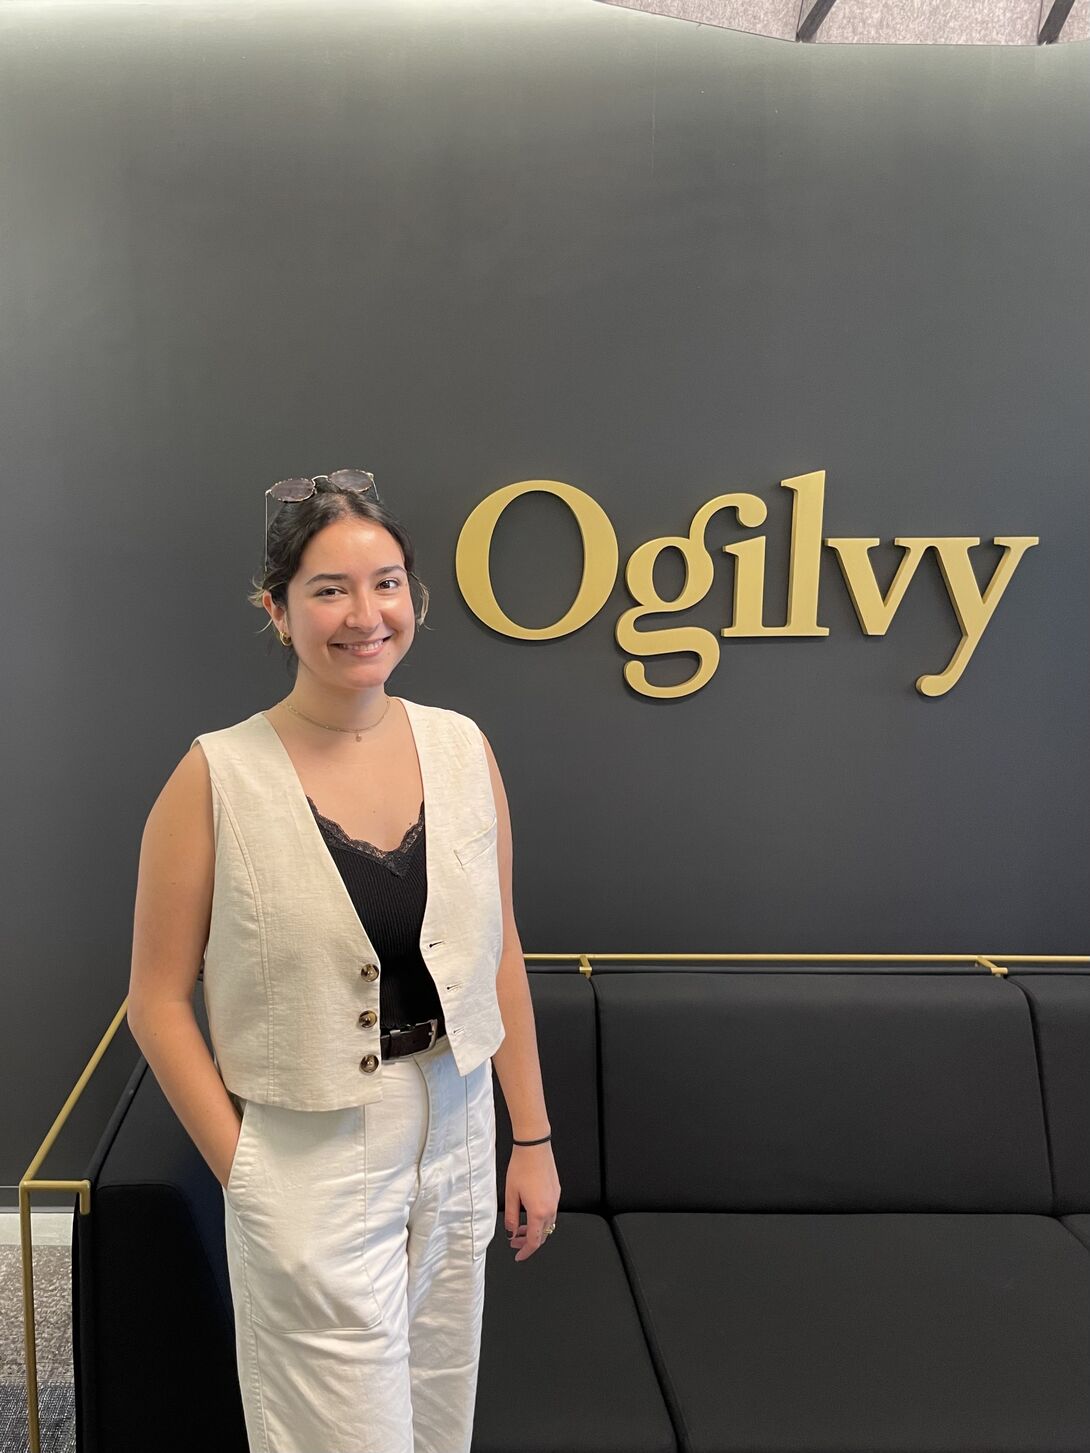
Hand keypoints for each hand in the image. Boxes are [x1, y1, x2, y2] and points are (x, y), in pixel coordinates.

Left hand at [504, 1142, 560, 1261]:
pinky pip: (551, 1211)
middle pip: (543, 1235)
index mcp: (539, 1212)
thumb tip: (511, 1232)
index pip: (534, 1241)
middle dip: (529, 1242)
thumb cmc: (521, 1167)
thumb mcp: (510, 1195)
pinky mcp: (556, 1191)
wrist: (534, 1147)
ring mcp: (555, 1199)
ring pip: (548, 1224)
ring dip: (536, 1230)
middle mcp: (551, 1207)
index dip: (525, 1251)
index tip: (518, 1256)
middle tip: (515, 1242)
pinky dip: (541, 1218)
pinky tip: (529, 1212)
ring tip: (521, 1227)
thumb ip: (511, 1218)